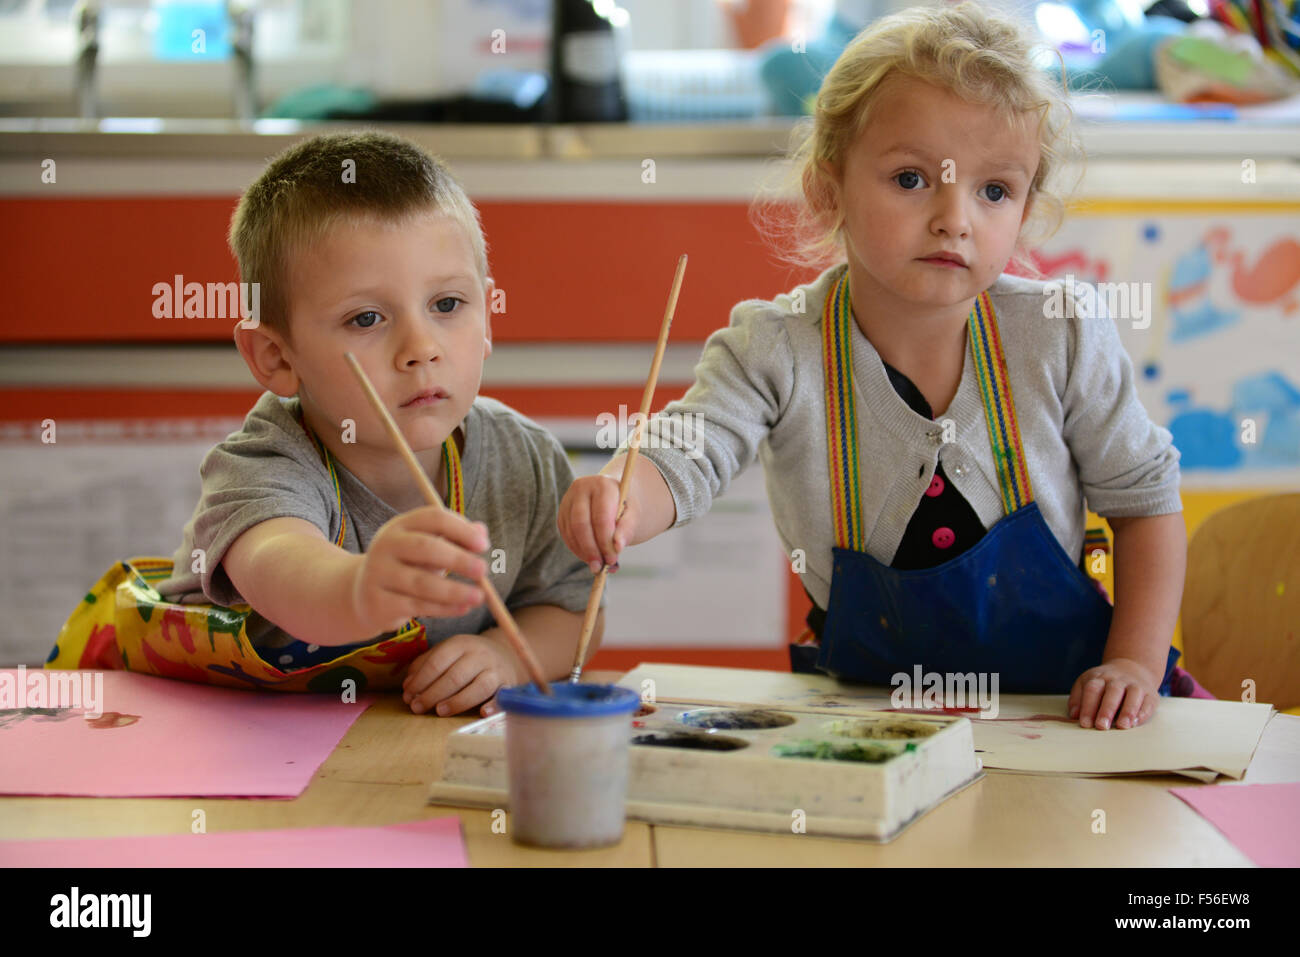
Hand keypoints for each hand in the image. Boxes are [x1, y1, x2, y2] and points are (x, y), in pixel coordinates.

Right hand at [350, 506, 488, 634]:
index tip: (484, 545)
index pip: (433, 518)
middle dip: (458, 559)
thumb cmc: (406, 566)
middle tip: (483, 570)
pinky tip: (463, 608)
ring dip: (455, 591)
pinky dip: (444, 609)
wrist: (362, 595)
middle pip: (425, 548)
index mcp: (400, 525)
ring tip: (480, 597)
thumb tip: (481, 531)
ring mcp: (378, 574)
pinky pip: (416, 606)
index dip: (461, 529)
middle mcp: (385, 545)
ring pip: (422, 583)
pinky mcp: (377, 602)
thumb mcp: (427, 548)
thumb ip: (453, 537)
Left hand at [402, 633, 520, 716]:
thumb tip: (408, 685)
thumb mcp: (447, 652)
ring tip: (440, 711)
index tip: (408, 695)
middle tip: (417, 708)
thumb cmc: (468, 657)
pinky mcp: (508, 685)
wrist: (506, 654)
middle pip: (455, 676)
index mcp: (461, 644)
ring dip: (457, 701)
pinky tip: (482, 712)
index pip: (437, 662)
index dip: (420, 680)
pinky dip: (494, 705)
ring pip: (478, 687)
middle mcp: (480, 655)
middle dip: (433, 694)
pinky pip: (501, 696)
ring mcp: (496, 670)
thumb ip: (425, 665)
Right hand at [557, 474, 636, 573]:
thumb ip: (628, 528)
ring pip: (571, 531)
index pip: (600, 516)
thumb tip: (617, 547)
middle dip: (591, 549)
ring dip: (583, 552)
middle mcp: (581, 488)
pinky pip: (566, 534)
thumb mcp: (634, 514)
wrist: (614, 496)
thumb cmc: (626, 506)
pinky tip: (589, 557)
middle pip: (581, 524)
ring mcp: (568, 499)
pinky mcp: (562, 512)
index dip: (606, 540)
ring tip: (597, 565)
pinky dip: (577, 549)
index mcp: (602, 484)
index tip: (613, 558)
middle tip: (601, 567)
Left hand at [1068, 657, 1160, 729]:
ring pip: (1133, 695)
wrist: (1131, 668)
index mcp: (1099, 677)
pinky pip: (1148, 702)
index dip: (1088, 707)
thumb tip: (1073, 716)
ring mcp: (1135, 685)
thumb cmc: (1103, 683)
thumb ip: (1077, 699)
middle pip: (1112, 692)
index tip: (1084, 723)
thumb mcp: (1086, 684)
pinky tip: (1136, 723)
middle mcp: (1118, 680)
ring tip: (1121, 726)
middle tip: (1101, 726)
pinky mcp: (1150, 694)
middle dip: (1106, 710)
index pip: (1092, 689)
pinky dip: (1142, 713)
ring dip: (1127, 711)